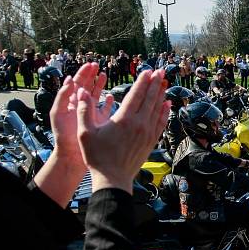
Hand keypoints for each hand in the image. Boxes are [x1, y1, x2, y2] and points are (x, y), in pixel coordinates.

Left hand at [48, 63, 105, 169]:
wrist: (72, 155)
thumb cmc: (63, 135)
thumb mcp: (58, 113)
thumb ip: (62, 96)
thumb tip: (69, 79)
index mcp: (70, 103)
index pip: (77, 84)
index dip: (83, 73)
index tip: (90, 65)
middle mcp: (81, 106)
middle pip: (87, 86)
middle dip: (92, 75)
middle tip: (98, 65)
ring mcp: (91, 113)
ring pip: (96, 95)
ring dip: (100, 84)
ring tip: (104, 75)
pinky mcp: (99, 122)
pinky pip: (105, 109)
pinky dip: (108, 102)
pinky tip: (110, 96)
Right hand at [76, 69, 171, 192]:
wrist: (113, 179)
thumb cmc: (97, 157)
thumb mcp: (85, 133)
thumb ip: (84, 110)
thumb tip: (81, 92)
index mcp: (124, 119)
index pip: (136, 94)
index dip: (143, 81)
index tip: (148, 70)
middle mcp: (139, 124)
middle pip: (150, 98)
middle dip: (155, 83)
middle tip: (161, 71)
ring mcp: (147, 133)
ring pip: (158, 109)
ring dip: (161, 94)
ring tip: (164, 83)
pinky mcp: (151, 141)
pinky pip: (161, 123)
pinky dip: (165, 112)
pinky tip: (167, 104)